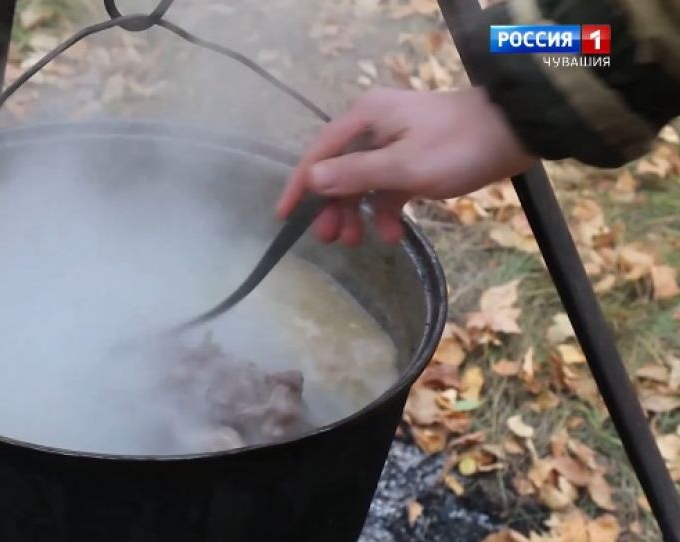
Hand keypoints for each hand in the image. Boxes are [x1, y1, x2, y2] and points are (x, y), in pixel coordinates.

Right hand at [276, 87, 535, 245]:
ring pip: (362, 183)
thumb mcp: (403, 166)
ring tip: (357, 243)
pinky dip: (385, 210)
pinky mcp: (415, 158)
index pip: (319, 154)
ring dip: (358, 213)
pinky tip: (392, 235)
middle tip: (330, 240)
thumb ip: (355, 174)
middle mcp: (373, 126)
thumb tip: (312, 180)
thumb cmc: (457, 146)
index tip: (283, 217)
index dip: (300, 186)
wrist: (516, 134)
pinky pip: (388, 187)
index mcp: (364, 118)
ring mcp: (395, 142)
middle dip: (332, 207)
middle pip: (339, 171)